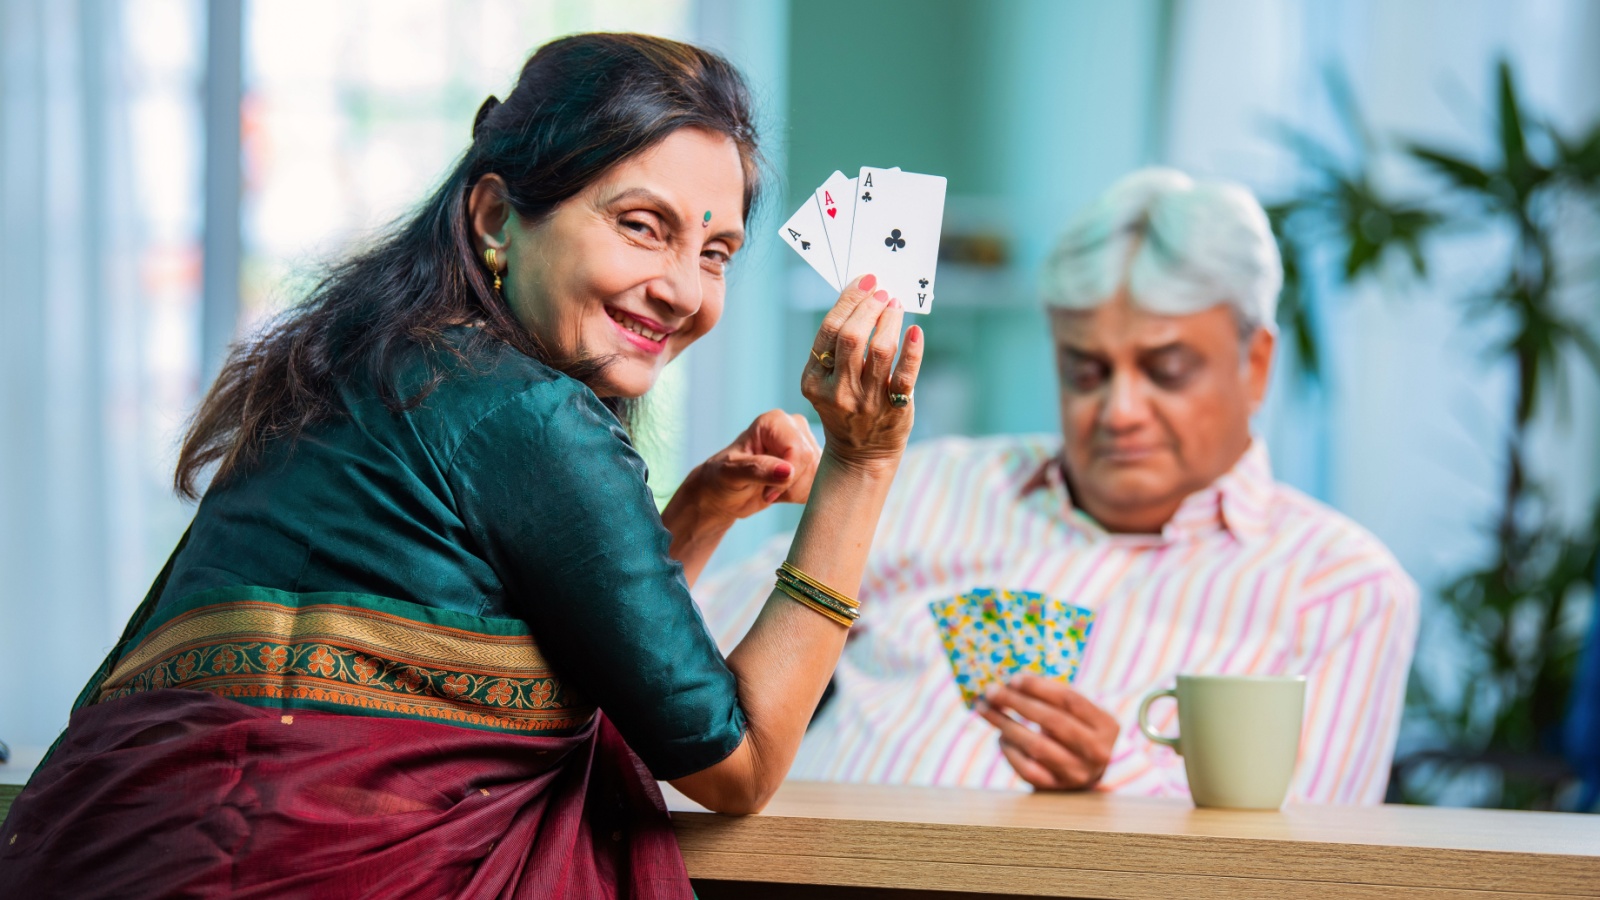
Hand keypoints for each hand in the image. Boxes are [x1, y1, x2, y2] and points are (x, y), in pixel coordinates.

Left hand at [679, 409, 822, 522]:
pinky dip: (801, 495)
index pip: (798, 451)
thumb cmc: (721, 478)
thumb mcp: (731, 474)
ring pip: (819, 475)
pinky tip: (782, 492)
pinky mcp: (811, 463)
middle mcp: (794, 428)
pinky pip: (821, 484)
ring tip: (771, 490)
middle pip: (812, 463)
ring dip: (795, 492)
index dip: (788, 477)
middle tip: (767, 492)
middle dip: (791, 486)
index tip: (767, 493)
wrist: (724, 493)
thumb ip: (757, 470)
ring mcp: (805, 444)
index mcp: (774, 422)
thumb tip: (788, 471)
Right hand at [801, 274, 922, 472]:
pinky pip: (905, 375)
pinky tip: (916, 331)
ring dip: (890, 321)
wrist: (860, 455)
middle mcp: (837, 391)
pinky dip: (912, 350)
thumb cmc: (846, 408)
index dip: (849, 301)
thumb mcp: (828, 382)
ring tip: (896, 305)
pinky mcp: (894, 410)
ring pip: (879, 351)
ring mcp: (866, 402)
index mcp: (814, 381)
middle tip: (882, 291)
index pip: (829, 331)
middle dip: (868, 307)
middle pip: (851, 338)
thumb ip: (839, 348)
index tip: (865, 281)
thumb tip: (864, 299)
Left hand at [977, 675, 1118, 790]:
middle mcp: (1097, 751)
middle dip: (1018, 703)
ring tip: (988, 710)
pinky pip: (1027, 769)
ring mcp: (1077, 773)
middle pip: (1053, 721)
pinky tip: (1001, 737)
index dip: (1040, 687)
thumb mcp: (1078, 712)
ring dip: (1006, 725)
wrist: (1085, 772)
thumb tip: (1011, 682)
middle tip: (992, 691)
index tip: (1013, 678)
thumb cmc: (1076, 730)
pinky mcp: (1057, 788)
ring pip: (1037, 746)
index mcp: (1106, 725)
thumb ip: (1054, 696)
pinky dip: (1009, 750)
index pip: (1071, 700)